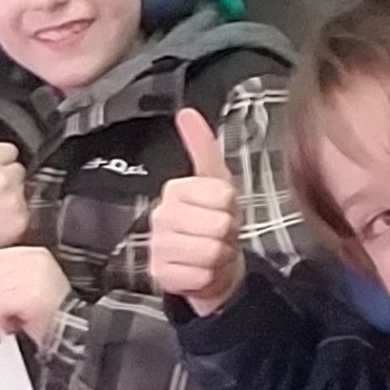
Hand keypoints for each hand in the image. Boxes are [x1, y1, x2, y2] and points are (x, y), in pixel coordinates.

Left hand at [0, 246, 71, 340]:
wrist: (72, 330)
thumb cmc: (52, 314)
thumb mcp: (31, 285)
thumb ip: (8, 277)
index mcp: (36, 254)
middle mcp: (35, 261)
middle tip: (4, 310)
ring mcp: (33, 277)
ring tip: (13, 318)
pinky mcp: (30, 296)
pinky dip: (2, 319)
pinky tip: (15, 323)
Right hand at [149, 106, 243, 312]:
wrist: (211, 265)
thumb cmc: (214, 220)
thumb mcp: (215, 181)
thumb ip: (202, 146)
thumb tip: (186, 112)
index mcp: (174, 190)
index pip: (222, 196)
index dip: (232, 207)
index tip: (222, 211)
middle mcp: (160, 216)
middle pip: (218, 225)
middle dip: (227, 234)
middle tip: (217, 234)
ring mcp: (158, 247)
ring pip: (209, 251)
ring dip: (219, 257)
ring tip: (211, 252)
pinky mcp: (160, 275)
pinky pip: (199, 275)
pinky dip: (207, 277)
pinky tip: (200, 270)